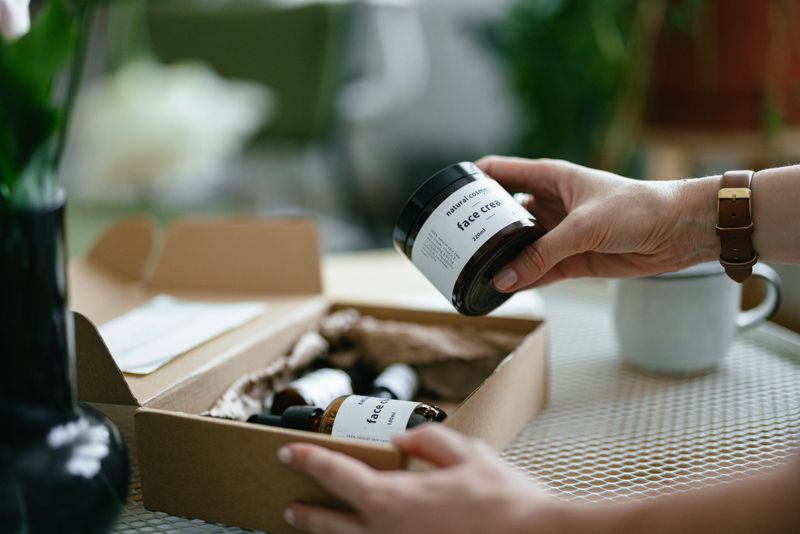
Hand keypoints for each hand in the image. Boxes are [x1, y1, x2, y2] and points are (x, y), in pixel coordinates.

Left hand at [278, 424, 563, 533]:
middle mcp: (388, 533)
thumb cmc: (504, 503)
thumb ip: (429, 441)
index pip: (337, 474)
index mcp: (395, 499)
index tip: (289, 453)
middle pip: (332, 523)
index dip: (309, 460)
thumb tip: (403, 439)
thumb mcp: (468, 454)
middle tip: (289, 505)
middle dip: (307, 512)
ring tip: (313, 527)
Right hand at [477, 156, 718, 289]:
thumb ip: (542, 254)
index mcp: (549, 178)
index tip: (446, 196)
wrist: (678, 231)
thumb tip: (505, 277)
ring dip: (500, 257)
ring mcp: (558, 232)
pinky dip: (521, 279)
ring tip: (471, 268)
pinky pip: (536, 270)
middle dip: (481, 226)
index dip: (472, 181)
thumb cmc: (638, 208)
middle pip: (503, 213)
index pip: (499, 172)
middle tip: (453, 242)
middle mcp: (549, 203)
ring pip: (518, 245)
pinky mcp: (570, 258)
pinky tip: (501, 287)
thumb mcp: (583, 227)